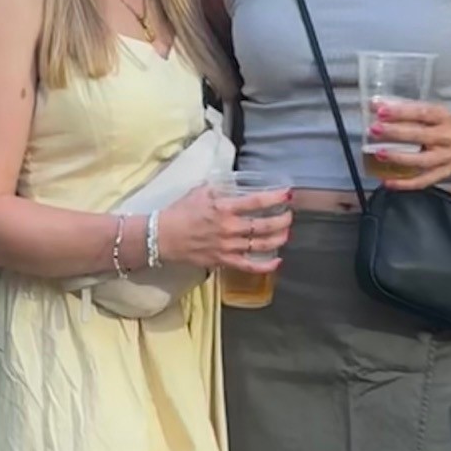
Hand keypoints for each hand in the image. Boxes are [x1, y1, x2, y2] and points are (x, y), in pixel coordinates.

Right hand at [155, 184, 292, 270]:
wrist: (160, 237)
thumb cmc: (178, 213)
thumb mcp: (198, 192)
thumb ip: (218, 188)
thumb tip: (231, 184)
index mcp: (223, 208)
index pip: (256, 202)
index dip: (275, 197)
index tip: (288, 194)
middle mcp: (229, 228)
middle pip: (264, 225)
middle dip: (282, 220)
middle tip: (289, 216)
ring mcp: (227, 246)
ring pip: (261, 245)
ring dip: (278, 239)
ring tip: (286, 233)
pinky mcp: (223, 261)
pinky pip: (248, 266)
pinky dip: (265, 266)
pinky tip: (277, 262)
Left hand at [366, 97, 450, 190]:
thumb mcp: (439, 115)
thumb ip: (414, 113)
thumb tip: (380, 107)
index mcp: (444, 117)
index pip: (422, 112)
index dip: (401, 111)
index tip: (379, 109)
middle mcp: (446, 137)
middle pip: (419, 135)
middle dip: (395, 132)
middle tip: (374, 129)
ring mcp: (445, 158)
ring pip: (421, 160)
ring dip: (399, 158)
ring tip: (379, 154)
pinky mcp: (444, 174)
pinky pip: (423, 181)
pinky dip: (405, 184)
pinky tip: (387, 182)